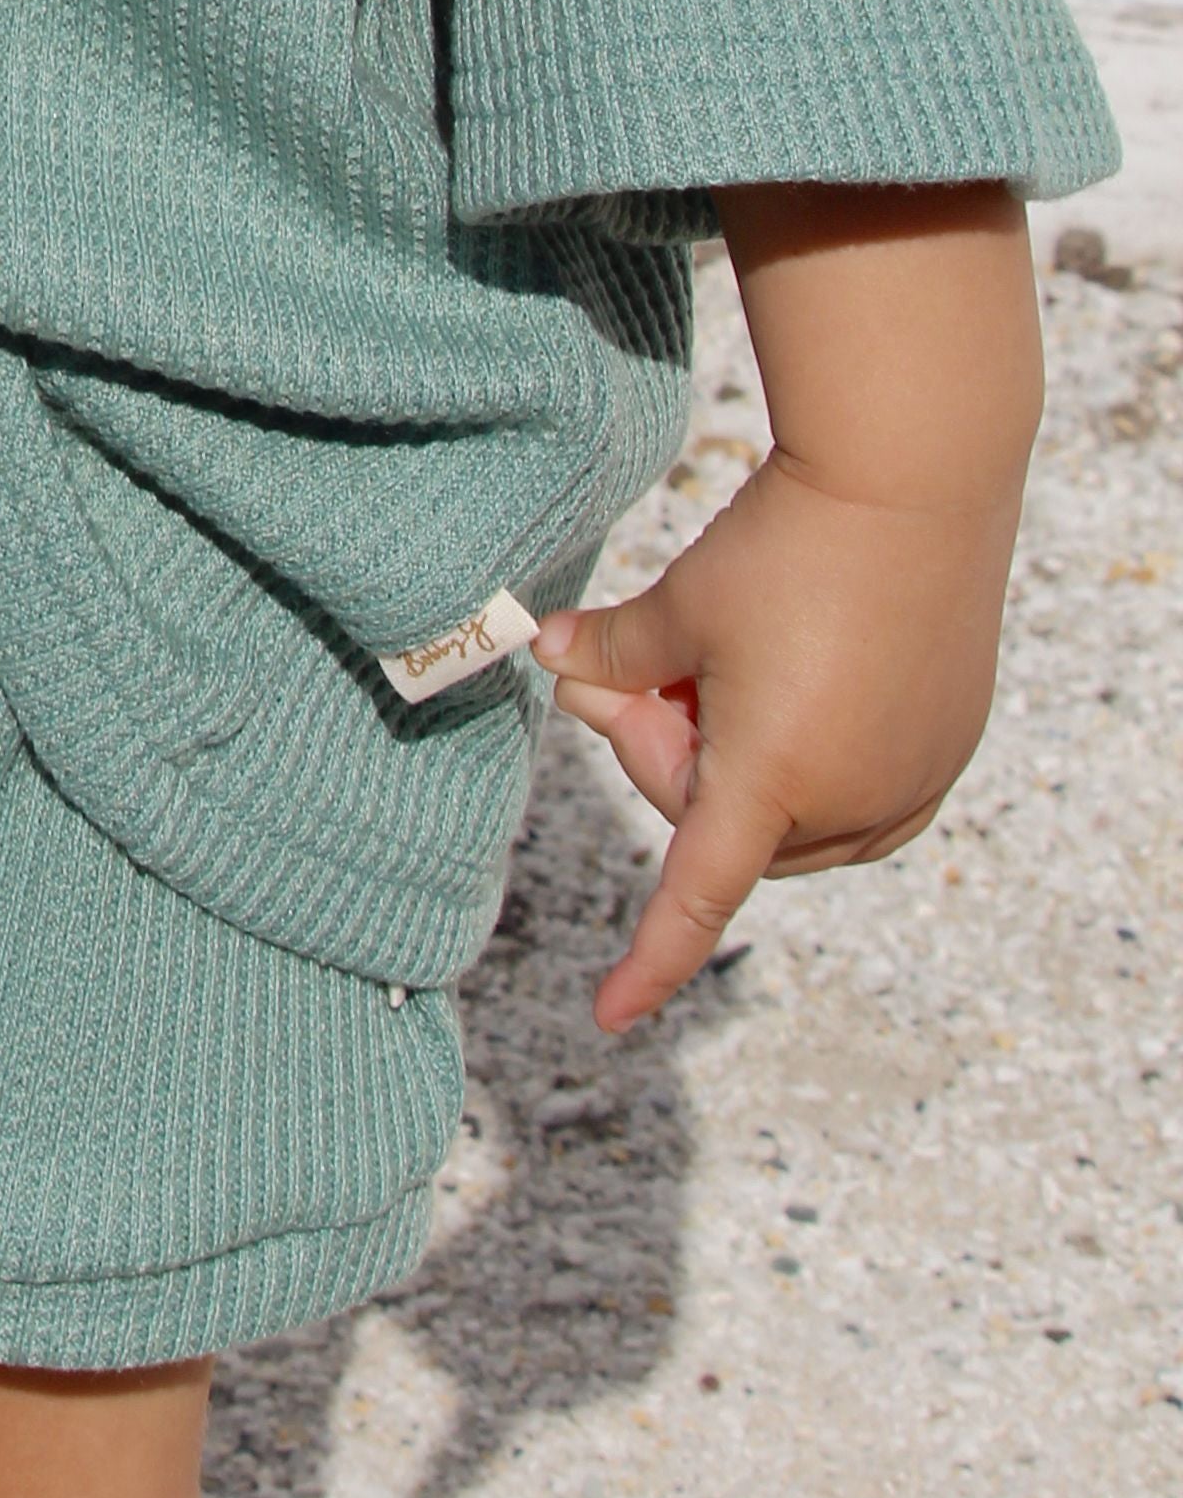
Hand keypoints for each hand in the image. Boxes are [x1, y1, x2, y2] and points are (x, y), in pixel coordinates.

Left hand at [534, 181, 1040, 1034]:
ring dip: (740, 750)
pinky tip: (795, 665)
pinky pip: (856, 785)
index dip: (649, 960)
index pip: (694, 896)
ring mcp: (910, 781)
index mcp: (771, 781)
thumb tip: (552, 660)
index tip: (609, 1017)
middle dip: (669, 752)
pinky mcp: (946, 747)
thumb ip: (613, 655)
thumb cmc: (788, 546)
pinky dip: (806, 746)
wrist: (914, 480)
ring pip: (789, 806)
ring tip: (731, 653)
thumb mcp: (683, 605)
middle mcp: (851, 804)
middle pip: (720, 821)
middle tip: (643, 667)